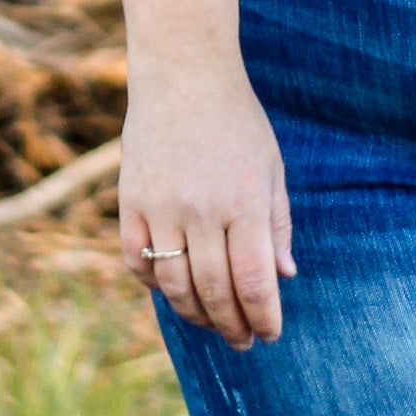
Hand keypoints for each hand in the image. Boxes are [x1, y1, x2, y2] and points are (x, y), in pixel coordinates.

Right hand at [119, 48, 293, 348]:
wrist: (183, 74)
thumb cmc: (237, 122)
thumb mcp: (271, 167)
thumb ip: (278, 223)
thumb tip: (285, 276)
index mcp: (245, 202)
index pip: (254, 281)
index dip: (263, 317)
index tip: (269, 335)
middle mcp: (203, 210)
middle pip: (215, 292)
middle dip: (232, 326)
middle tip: (243, 342)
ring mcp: (162, 207)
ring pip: (174, 286)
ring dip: (194, 315)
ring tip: (211, 323)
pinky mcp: (131, 201)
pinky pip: (136, 260)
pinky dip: (153, 283)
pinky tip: (172, 289)